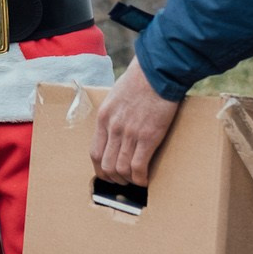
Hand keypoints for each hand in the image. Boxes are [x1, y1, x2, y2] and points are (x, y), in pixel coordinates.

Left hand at [91, 58, 180, 186]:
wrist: (158, 73)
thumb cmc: (140, 81)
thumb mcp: (116, 96)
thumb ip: (114, 115)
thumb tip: (117, 131)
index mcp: (104, 118)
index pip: (95, 153)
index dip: (101, 169)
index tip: (110, 174)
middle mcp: (113, 127)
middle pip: (106, 165)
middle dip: (115, 179)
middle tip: (125, 181)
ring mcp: (129, 133)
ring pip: (121, 169)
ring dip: (129, 180)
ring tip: (136, 180)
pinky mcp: (148, 136)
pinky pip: (138, 167)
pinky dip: (141, 178)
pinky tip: (146, 178)